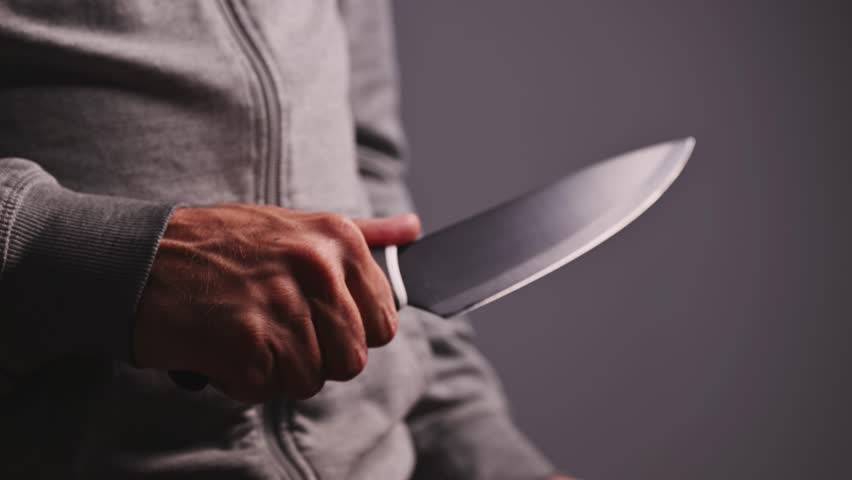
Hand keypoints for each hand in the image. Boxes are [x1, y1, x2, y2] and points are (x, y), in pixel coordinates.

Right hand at [133, 205, 419, 402]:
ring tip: (245, 333)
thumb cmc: (221, 245)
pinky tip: (221, 345)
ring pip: (311, 380)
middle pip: (353, 359)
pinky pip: (266, 390)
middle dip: (316, 358)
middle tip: (276, 331)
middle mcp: (316, 267)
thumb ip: (363, 233)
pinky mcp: (245, 340)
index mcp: (338, 239)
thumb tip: (413, 230)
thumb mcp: (297, 225)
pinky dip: (241, 380)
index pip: (384, 323)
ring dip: (276, 371)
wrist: (138, 257)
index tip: (318, 322)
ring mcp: (281, 303)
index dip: (351, 334)